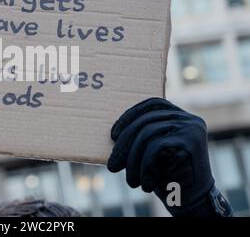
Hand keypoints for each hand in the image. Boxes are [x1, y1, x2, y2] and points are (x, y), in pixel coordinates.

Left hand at [107, 97, 231, 216]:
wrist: (195, 202)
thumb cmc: (167, 177)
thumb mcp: (151, 152)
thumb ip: (141, 136)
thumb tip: (113, 133)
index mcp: (180, 116)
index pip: (152, 104)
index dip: (130, 115)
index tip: (114, 134)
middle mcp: (188, 119)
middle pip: (145, 121)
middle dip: (124, 144)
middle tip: (112, 166)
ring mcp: (191, 128)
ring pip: (147, 134)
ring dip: (133, 160)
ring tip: (131, 181)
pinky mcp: (191, 141)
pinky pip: (156, 147)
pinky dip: (146, 167)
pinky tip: (146, 185)